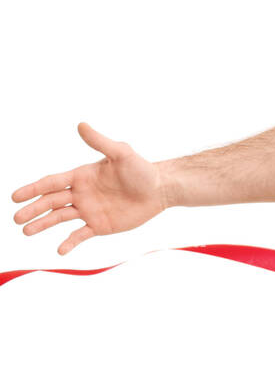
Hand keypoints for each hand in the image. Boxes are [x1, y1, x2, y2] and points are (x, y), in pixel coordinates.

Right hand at [11, 122, 165, 255]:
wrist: (160, 190)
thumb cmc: (142, 169)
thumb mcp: (121, 153)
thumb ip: (100, 142)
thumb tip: (81, 125)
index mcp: (81, 176)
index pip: (51, 182)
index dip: (33, 189)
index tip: (15, 196)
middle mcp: (81, 193)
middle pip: (51, 201)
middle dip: (33, 209)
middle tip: (16, 218)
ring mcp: (89, 210)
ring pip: (60, 218)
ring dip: (43, 224)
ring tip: (26, 231)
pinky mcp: (100, 225)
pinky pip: (80, 235)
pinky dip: (69, 242)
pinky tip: (60, 250)